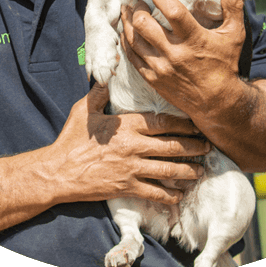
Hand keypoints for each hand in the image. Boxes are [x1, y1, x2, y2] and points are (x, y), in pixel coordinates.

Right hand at [42, 82, 210, 205]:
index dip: (184, 124)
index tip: (197, 124)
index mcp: (125, 126)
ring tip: (201, 170)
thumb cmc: (70, 140)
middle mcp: (132, 147)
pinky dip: (170, 194)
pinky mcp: (126, 188)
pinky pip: (154, 192)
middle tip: (208, 146)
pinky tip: (180, 194)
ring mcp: (130, 169)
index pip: (162, 122)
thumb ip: (99, 93)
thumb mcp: (83, 111)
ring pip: (168, 170)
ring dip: (188, 171)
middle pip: (172, 146)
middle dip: (194, 146)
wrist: (57, 172)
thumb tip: (106, 72)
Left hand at [119, 0, 247, 122]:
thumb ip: (233, 7)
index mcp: (194, 39)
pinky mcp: (152, 79)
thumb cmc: (226, 65)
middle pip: (144, 24)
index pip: (172, 11)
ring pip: (133, 40)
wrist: (218, 102)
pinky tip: (126, 32)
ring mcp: (161, 67)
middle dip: (137, 8)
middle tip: (138, 2)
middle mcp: (175, 53)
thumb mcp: (234, 35)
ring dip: (127, 22)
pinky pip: (132, 57)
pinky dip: (126, 42)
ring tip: (128, 12)